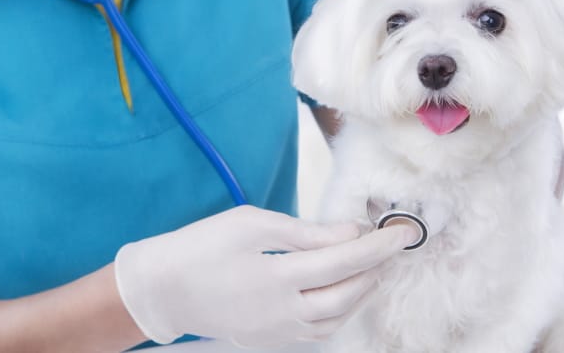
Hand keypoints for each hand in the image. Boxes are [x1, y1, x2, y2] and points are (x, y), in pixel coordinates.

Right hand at [114, 205, 415, 346]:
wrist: (161, 290)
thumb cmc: (202, 247)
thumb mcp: (252, 223)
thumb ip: (306, 231)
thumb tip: (350, 231)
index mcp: (277, 275)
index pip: (344, 261)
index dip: (378, 246)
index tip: (403, 231)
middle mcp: (282, 310)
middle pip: (347, 293)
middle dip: (376, 268)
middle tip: (391, 246)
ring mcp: (277, 331)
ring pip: (338, 318)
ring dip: (362, 292)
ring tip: (374, 267)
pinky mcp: (271, 341)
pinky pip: (319, 332)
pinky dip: (341, 312)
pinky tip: (345, 292)